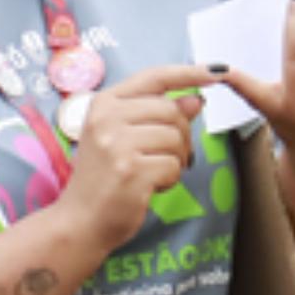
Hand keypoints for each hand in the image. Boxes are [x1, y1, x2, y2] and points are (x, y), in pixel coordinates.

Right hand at [57, 63, 216, 256]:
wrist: (79, 222)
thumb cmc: (104, 177)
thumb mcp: (123, 136)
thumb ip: (157, 114)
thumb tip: (197, 99)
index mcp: (105, 103)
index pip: (154, 77)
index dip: (188, 73)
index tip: (215, 72)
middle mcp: (108, 118)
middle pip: (171, 110)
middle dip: (181, 135)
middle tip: (169, 156)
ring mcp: (118, 145)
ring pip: (176, 138)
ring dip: (177, 159)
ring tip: (155, 172)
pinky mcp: (131, 172)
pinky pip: (174, 166)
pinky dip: (171, 179)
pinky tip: (152, 187)